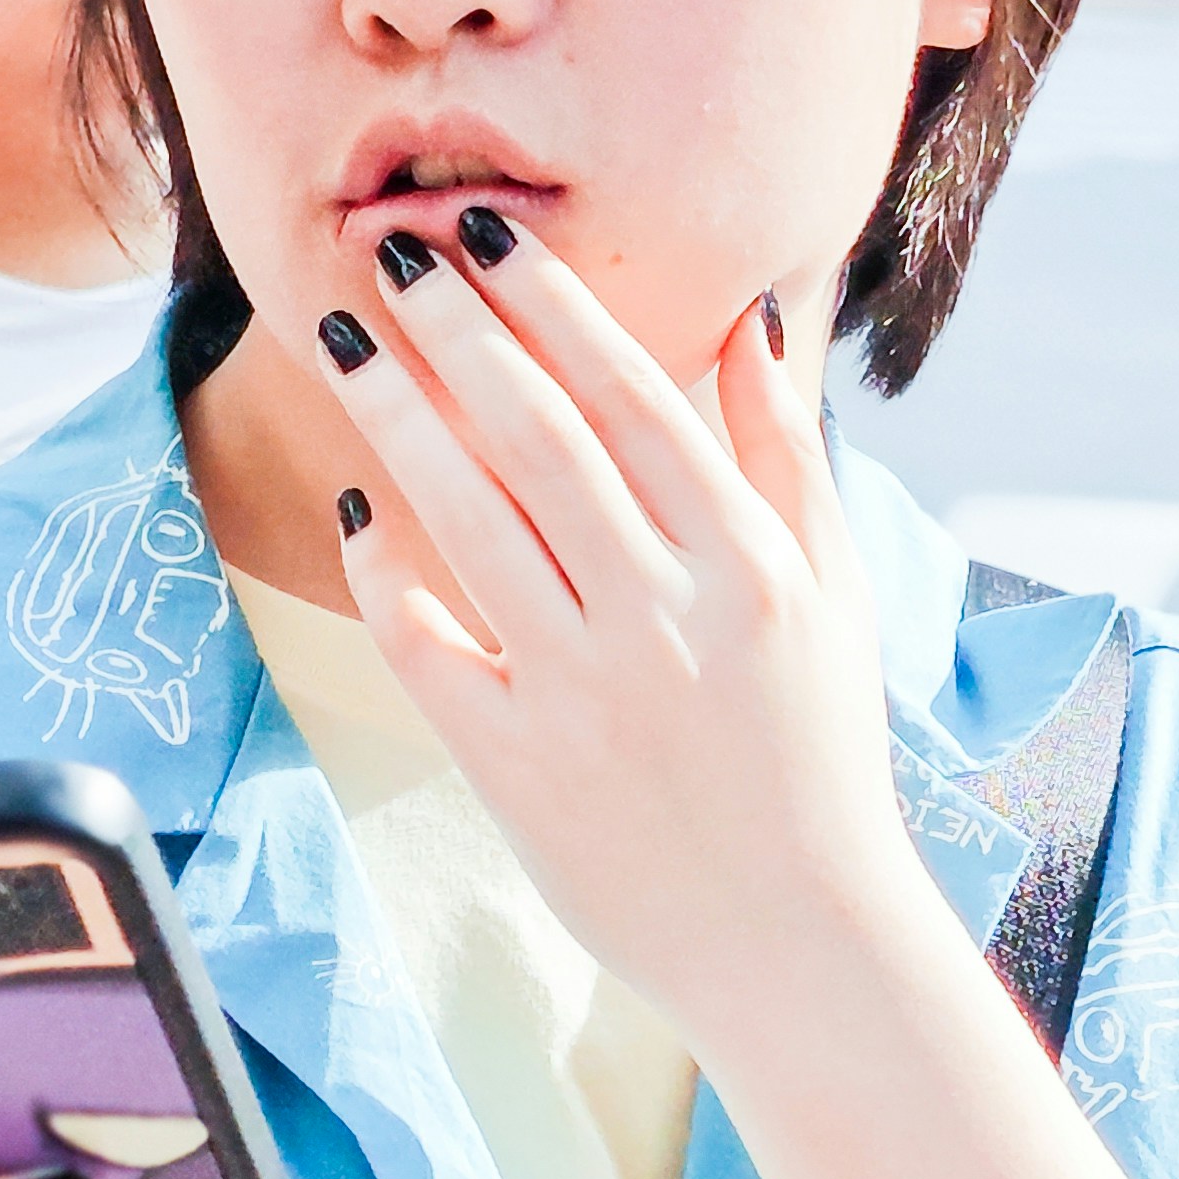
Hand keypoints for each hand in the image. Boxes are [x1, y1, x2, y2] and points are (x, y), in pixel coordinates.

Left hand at [308, 223, 922, 1045]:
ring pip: (470, 520)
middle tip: (394, 250)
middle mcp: (664, 617)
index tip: (488, 232)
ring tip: (348, 337)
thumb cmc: (818, 760)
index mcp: (747, 565)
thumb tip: (745, 316)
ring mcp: (584, 694)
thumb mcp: (830, 598)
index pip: (632, 399)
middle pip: (538, 437)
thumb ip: (783, 456)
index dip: (551, 304)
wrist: (797, 945)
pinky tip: (358, 506)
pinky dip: (386, 574)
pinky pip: (428, 647)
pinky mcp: (519, 769)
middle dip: (458, 330)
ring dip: (399, 415)